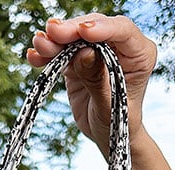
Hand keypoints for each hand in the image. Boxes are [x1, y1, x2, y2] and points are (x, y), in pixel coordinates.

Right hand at [26, 14, 156, 154]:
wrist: (109, 135)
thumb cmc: (118, 122)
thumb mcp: (110, 106)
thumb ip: (98, 79)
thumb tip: (84, 52)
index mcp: (139, 54)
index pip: (121, 30)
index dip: (101, 28)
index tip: (82, 32)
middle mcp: (120, 46)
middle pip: (93, 27)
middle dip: (71, 30)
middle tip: (51, 33)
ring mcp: (98, 51)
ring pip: (74, 36)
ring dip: (54, 40)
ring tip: (38, 46)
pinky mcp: (79, 60)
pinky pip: (62, 52)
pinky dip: (48, 53)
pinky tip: (35, 56)